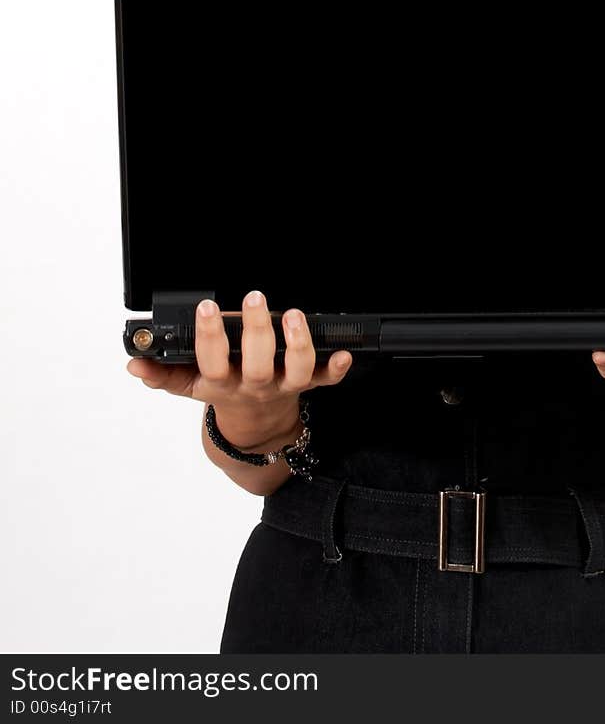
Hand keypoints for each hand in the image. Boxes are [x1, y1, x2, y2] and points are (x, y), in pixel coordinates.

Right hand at [125, 290, 351, 446]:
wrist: (254, 429)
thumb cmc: (222, 393)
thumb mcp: (188, 387)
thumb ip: (163, 374)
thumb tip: (135, 362)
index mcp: (222, 384)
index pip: (211, 361)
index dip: (209, 336)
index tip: (207, 308)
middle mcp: (254, 385)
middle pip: (257, 363)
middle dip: (256, 331)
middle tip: (254, 298)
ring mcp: (283, 386)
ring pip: (296, 370)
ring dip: (298, 344)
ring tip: (293, 315)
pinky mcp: (307, 385)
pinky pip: (326, 380)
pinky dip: (337, 368)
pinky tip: (344, 351)